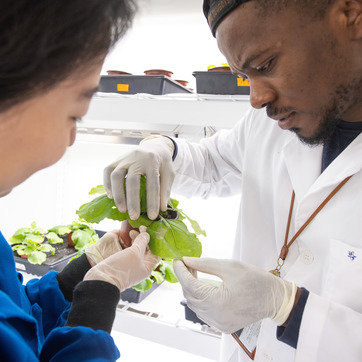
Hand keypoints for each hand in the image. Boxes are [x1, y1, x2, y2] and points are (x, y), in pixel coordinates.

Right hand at [84, 226, 159, 291]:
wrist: (101, 279)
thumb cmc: (121, 268)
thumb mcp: (134, 252)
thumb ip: (142, 242)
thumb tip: (146, 234)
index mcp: (147, 267)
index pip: (156, 252)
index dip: (156, 241)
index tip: (152, 231)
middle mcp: (140, 266)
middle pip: (146, 250)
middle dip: (144, 238)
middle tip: (140, 228)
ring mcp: (131, 265)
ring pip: (137, 249)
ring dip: (136, 239)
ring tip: (131, 231)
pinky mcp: (122, 262)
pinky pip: (129, 251)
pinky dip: (129, 243)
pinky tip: (125, 237)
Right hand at [103, 136, 174, 219]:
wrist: (154, 146)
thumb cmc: (162, 163)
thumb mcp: (169, 173)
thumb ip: (166, 189)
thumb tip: (162, 208)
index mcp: (153, 161)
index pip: (152, 183)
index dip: (152, 201)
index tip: (152, 215)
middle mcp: (137, 158)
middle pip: (132, 180)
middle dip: (133, 200)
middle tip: (134, 216)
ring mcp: (124, 158)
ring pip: (116, 176)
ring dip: (118, 194)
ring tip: (122, 210)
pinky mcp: (116, 160)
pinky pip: (108, 171)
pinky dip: (107, 184)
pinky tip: (110, 197)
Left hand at [173, 257, 296, 333]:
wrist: (274, 298)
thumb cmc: (255, 280)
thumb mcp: (229, 266)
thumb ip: (205, 264)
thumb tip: (187, 260)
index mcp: (217, 302)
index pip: (190, 286)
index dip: (181, 272)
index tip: (177, 261)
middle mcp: (216, 317)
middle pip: (190, 296)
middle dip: (186, 279)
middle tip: (187, 264)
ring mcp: (219, 324)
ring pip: (195, 306)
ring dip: (192, 290)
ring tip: (196, 274)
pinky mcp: (223, 326)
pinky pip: (204, 313)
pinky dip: (200, 300)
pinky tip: (204, 288)